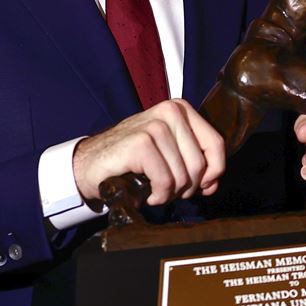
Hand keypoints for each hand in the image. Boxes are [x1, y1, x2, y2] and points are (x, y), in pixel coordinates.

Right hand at [72, 99, 224, 205]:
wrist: (90, 166)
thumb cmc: (131, 161)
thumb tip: (213, 183)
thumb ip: (196, 165)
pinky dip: (158, 196)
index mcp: (180, 110)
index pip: (216, 144)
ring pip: (184, 175)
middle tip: (167, 190)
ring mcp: (154, 125)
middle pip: (200, 164)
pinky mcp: (140, 143)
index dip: (213, 172)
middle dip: (187, 187)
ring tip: (155, 190)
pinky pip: (166, 181)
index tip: (199, 185)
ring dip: (171, 193)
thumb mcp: (169, 156)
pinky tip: (147, 194)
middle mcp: (170, 112)